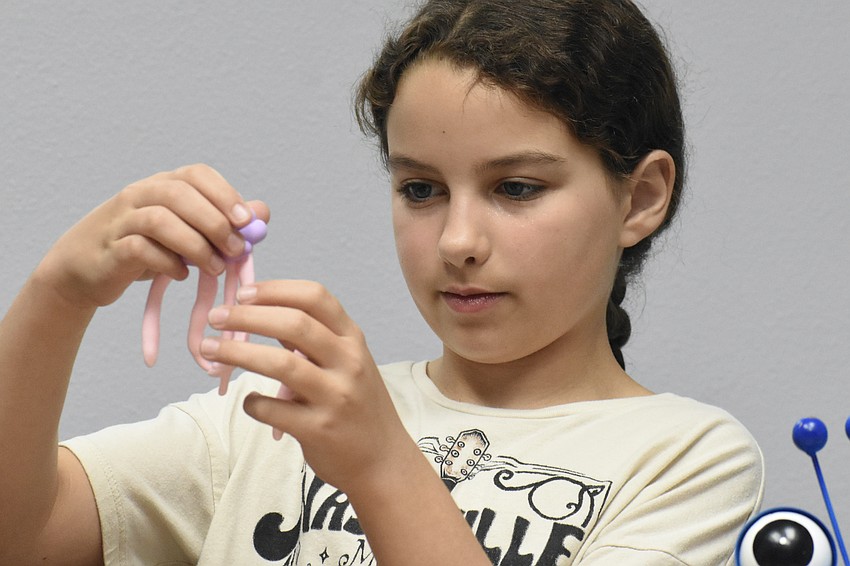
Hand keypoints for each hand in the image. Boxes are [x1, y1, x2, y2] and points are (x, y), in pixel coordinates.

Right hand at [36, 164, 269, 308]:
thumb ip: (223, 221)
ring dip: (195, 245)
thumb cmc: (144, 248)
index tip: (246, 221)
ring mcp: (122, 219)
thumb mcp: (186, 233)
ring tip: (214, 267)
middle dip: (214, 222)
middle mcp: (141, 194)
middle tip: (236, 250)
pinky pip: (140, 249)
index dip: (224, 194)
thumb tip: (261, 213)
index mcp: (163, 184)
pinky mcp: (110, 248)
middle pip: (180, 194)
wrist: (84, 269)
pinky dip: (168, 263)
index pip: (197, 174)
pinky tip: (182, 274)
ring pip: (160, 220)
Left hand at [199, 280, 413, 493]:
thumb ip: (311, 338)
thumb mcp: (346, 362)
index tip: (243, 292)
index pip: (315, 297)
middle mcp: (348, 362)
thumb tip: (261, 311)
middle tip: (216, 316)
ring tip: (209, 349)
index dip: (275, 290)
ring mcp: (335, 396)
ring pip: (280, 363)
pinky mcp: (319, 429)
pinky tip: (248, 401)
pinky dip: (252, 402)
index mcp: (353, 339)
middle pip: (294, 324)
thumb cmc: (357, 405)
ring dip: (238, 352)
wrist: (383, 460)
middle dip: (247, 316)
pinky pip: (273, 409)